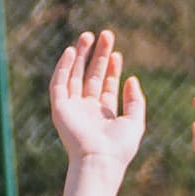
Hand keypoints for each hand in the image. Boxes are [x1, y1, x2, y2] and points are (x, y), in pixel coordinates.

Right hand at [48, 32, 142, 172]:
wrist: (99, 160)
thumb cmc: (119, 147)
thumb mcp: (135, 121)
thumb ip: (135, 100)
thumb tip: (132, 78)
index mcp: (104, 113)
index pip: (106, 85)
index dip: (111, 68)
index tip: (117, 53)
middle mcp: (87, 109)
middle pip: (91, 75)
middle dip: (98, 56)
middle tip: (105, 35)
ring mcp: (72, 107)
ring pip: (75, 75)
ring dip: (80, 56)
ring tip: (88, 36)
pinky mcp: (59, 108)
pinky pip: (59, 83)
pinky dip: (63, 67)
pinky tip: (71, 51)